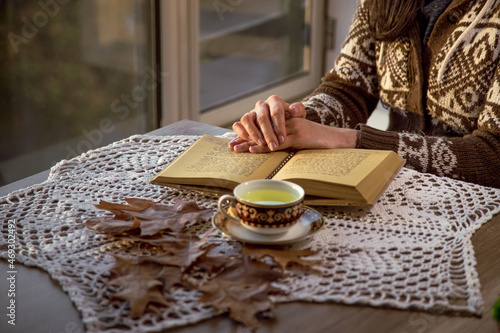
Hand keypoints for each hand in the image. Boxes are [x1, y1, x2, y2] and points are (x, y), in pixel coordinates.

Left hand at [230, 117, 357, 152]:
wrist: (339, 141)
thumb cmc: (321, 143)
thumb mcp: (301, 141)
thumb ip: (287, 142)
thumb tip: (274, 149)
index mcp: (287, 122)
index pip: (264, 126)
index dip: (249, 134)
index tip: (236, 141)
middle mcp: (287, 122)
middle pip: (261, 128)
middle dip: (245, 137)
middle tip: (231, 146)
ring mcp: (292, 127)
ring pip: (266, 135)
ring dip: (250, 143)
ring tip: (237, 149)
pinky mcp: (298, 135)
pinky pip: (278, 142)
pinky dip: (264, 147)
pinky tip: (253, 150)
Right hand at [231, 95, 305, 150]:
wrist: (282, 121)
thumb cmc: (291, 118)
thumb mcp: (298, 114)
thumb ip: (298, 110)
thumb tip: (294, 110)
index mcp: (274, 101)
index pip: (276, 112)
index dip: (279, 126)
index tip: (283, 139)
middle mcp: (261, 105)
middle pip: (262, 118)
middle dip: (268, 134)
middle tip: (273, 146)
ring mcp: (251, 112)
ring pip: (247, 120)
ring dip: (253, 133)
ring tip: (261, 144)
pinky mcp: (244, 121)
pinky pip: (237, 125)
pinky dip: (241, 133)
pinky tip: (248, 143)